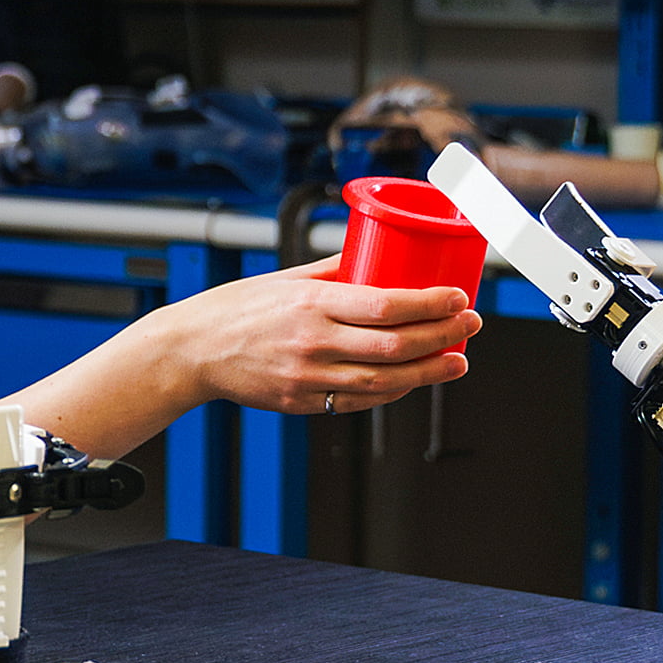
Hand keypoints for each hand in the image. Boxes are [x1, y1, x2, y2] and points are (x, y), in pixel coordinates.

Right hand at [165, 257, 476, 414]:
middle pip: (395, 345)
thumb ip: (334, 272)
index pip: (386, 305)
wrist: (192, 350)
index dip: (430, 304)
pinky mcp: (302, 402)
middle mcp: (314, 342)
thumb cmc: (238, 307)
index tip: (458, 297)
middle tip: (471, 325)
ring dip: (429, 372)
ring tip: (458, 360)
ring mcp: (308, 377)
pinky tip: (416, 380)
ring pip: (385, 381)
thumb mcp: (287, 278)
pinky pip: (359, 400)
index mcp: (312, 303)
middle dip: (442, 336)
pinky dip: (394, 391)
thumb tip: (378, 259)